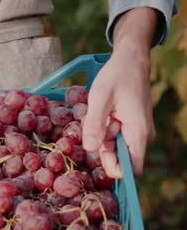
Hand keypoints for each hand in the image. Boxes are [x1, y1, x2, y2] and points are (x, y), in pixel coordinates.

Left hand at [82, 8, 156, 176]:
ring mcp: (135, 132)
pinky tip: (100, 113)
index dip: (112, 169)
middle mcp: (140, 137)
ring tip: (99, 113)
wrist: (130, 59)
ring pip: (113, 148)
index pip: (131, 170)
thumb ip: (94, 124)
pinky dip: (102, 130)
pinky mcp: (129, 127)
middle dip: (101, 149)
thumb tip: (89, 149)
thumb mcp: (99, 98)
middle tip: (95, 123)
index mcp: (137, 133)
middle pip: (118, 160)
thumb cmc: (116, 76)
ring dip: (100, 137)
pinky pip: (113, 138)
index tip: (96, 155)